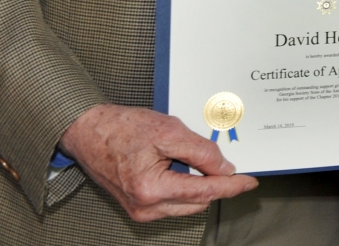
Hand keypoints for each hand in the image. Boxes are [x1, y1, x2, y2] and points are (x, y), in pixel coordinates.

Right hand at [58, 103, 257, 221]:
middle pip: (198, 202)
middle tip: (229, 166)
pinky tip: (184, 170)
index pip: (204, 192)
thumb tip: (225, 169)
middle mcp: (145, 206)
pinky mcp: (138, 207)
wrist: (88, 132)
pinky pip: (173, 202)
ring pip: (187, 204)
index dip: (232, 186)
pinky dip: (185, 188)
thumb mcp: (169, 131)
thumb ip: (201, 152)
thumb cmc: (121, 129)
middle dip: (216, 185)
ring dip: (199, 186)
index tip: (250, 182)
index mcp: (151, 189)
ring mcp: (140, 210)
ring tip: (197, 162)